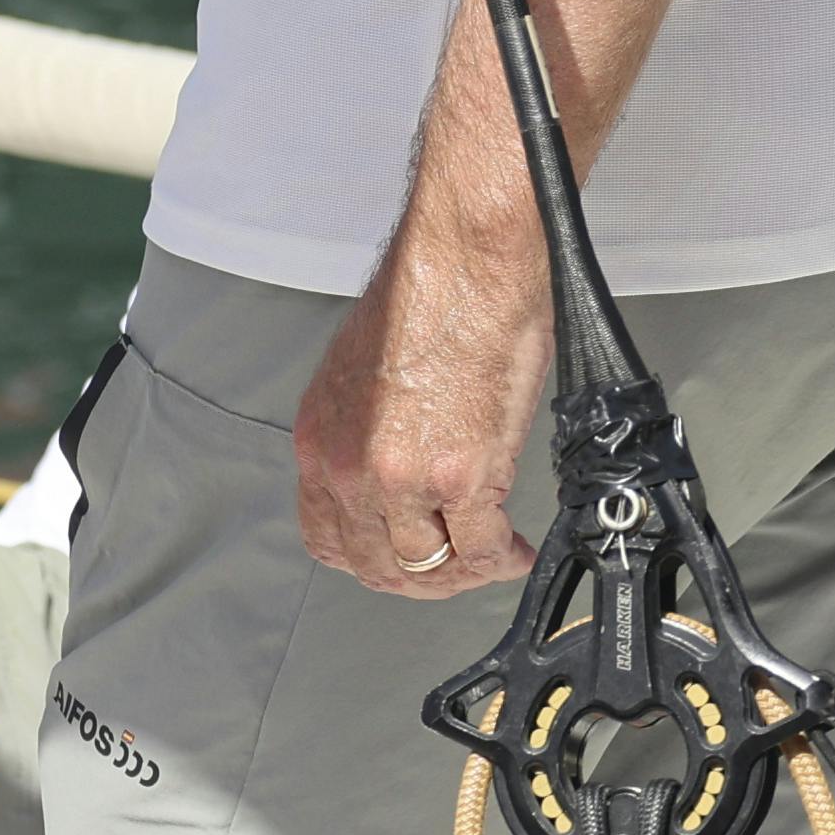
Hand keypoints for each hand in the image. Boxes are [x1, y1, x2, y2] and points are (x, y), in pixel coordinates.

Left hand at [294, 214, 549, 595]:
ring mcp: (404, 479)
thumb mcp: (361, 366)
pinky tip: (514, 548)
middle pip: (375, 564)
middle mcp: (351, 466)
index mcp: (321, 436)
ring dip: (461, 574)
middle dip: (419, 576)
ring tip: (489, 559)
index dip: (368, 558)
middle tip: (452, 568)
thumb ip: (365, 426)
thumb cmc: (427, 288)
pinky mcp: (461, 476)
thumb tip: (393, 457)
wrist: (468, 257)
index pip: (327, 535)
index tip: (399, 556)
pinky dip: (501, 558)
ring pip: (426, 566)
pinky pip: (481, 548)